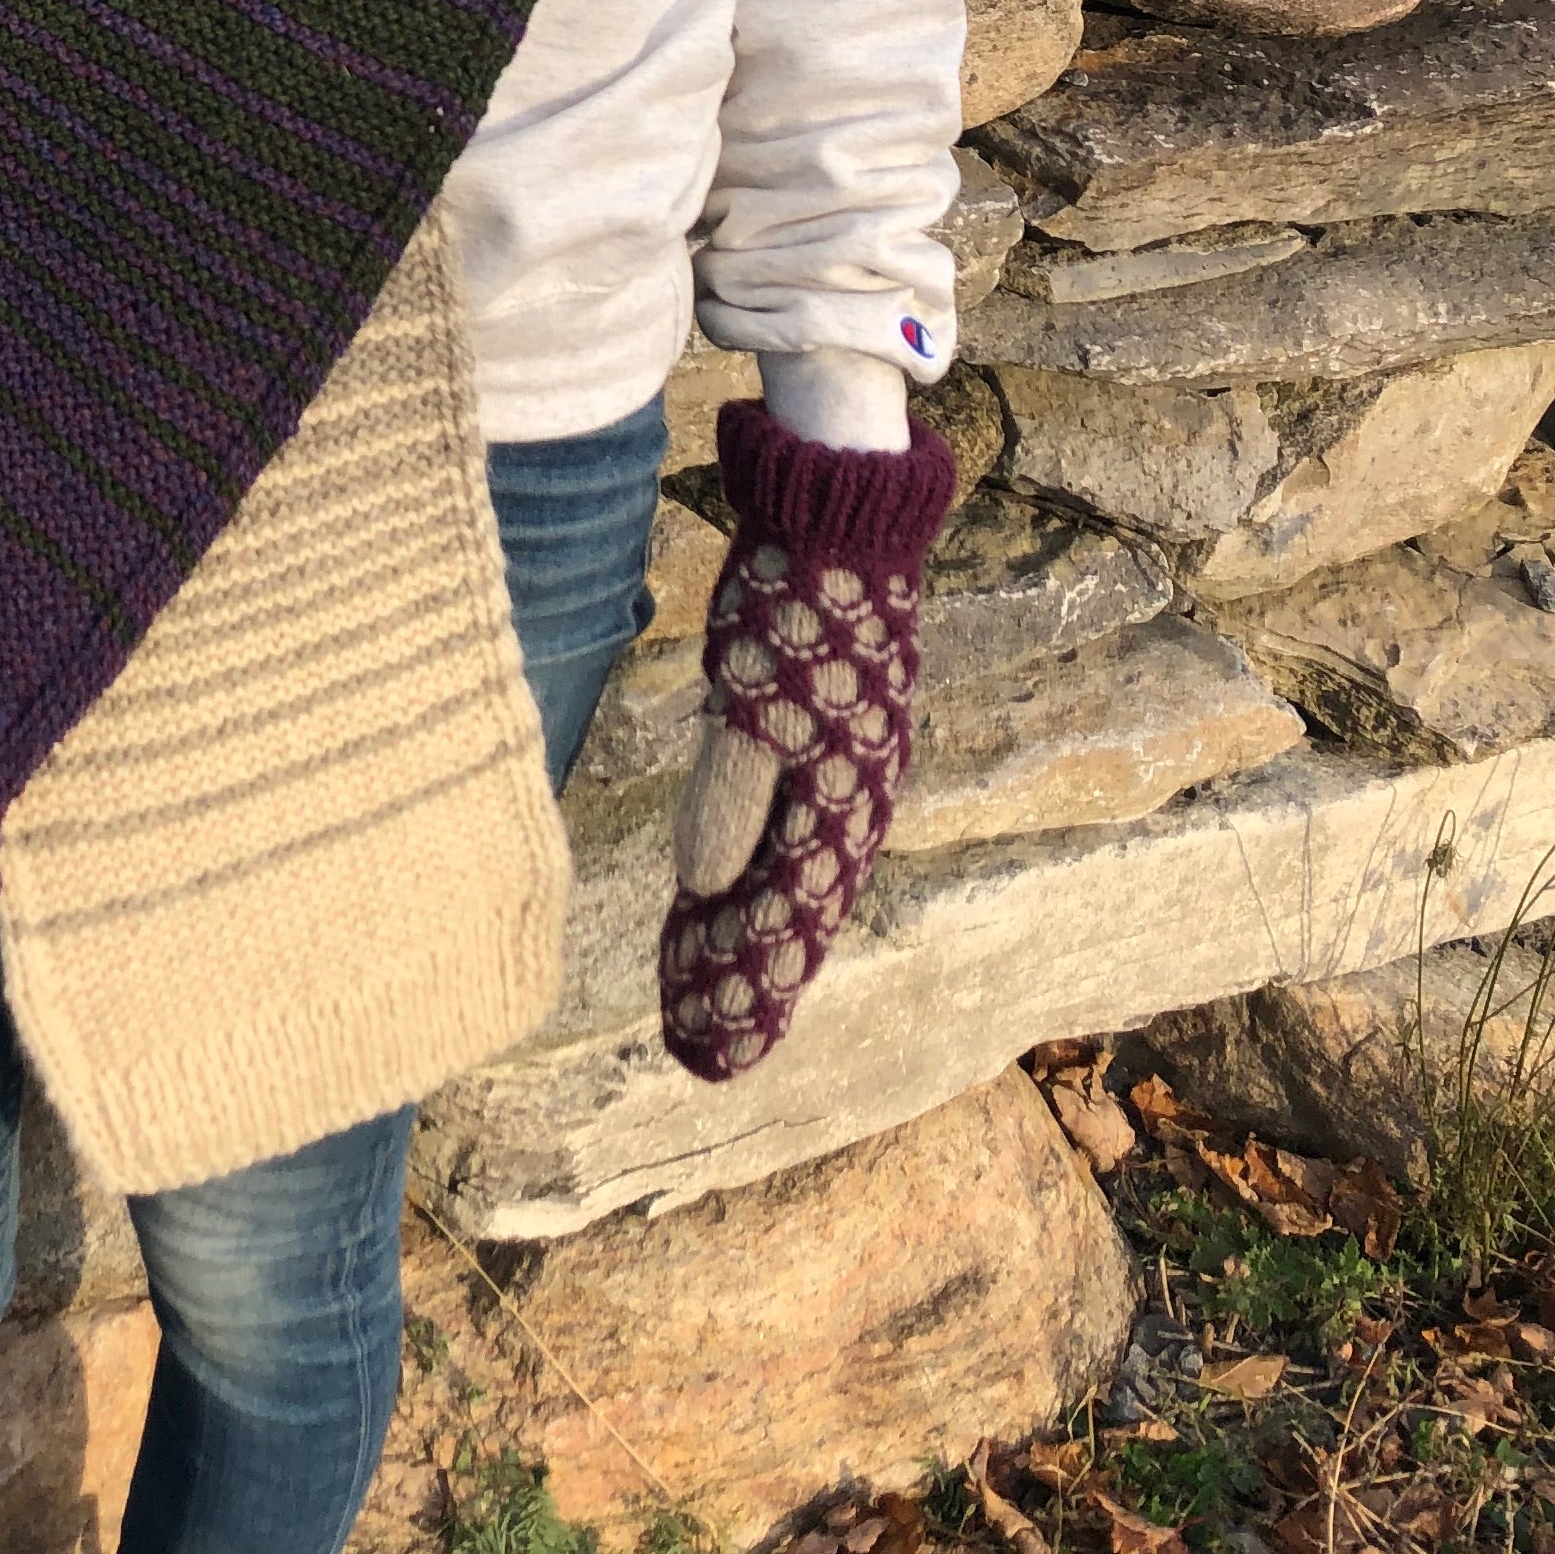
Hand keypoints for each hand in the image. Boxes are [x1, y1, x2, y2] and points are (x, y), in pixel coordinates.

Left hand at [658, 399, 954, 1081]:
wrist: (840, 511)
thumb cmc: (797, 603)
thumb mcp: (753, 701)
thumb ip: (730, 795)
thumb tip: (705, 888)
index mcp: (845, 799)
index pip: (788, 921)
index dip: (746, 984)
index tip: (703, 1042)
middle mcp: (855, 793)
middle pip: (795, 907)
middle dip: (750, 975)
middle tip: (699, 1036)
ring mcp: (846, 761)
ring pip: (796, 871)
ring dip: (754, 929)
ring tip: (708, 976)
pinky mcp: (827, 729)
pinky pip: (794, 826)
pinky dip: (760, 869)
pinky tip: (731, 884)